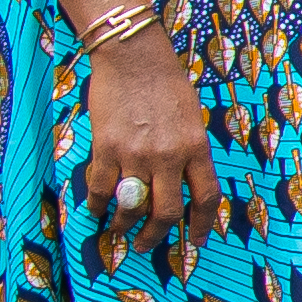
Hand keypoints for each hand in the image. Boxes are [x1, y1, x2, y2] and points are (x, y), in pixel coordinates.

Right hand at [79, 44, 220, 255]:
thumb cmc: (166, 84)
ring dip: (123, 225)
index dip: (202, 225)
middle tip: (147, 244)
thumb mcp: (192, 119)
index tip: (196, 240)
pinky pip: (100, 188)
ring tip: (118, 231)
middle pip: (166, 212)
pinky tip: (96, 211)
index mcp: (196, 148)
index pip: (205, 198)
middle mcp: (169, 156)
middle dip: (156, 235)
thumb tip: (182, 183)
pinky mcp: (106, 148)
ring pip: (130, 206)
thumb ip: (189, 151)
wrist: (133, 57)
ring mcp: (136, 154)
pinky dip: (97, 205)